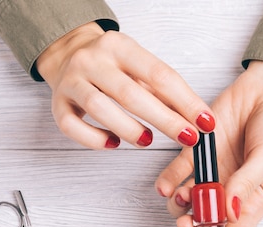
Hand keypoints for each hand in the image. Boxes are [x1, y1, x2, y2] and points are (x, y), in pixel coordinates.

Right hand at [36, 23, 214, 148]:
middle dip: (164, 120)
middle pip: (130, 93)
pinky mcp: (58, 103)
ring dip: (128, 128)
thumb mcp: (138, 65)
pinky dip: (94, 139)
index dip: (185, 101)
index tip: (205, 122)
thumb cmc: (111, 64)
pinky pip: (72, 126)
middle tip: (187, 138)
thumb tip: (197, 120)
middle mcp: (93, 60)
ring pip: (98, 109)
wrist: (68, 53)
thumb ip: (163, 90)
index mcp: (119, 46)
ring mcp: (72, 81)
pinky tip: (113, 143)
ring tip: (147, 140)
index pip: (159, 74)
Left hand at [155, 61, 262, 226]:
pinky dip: (167, 182)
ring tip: (182, 193)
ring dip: (179, 205)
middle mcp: (228, 192)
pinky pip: (176, 174)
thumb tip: (229, 213)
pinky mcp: (196, 154)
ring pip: (186, 203)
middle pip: (205, 223)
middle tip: (186, 222)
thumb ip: (248, 184)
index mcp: (252, 202)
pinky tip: (164, 185)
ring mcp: (211, 174)